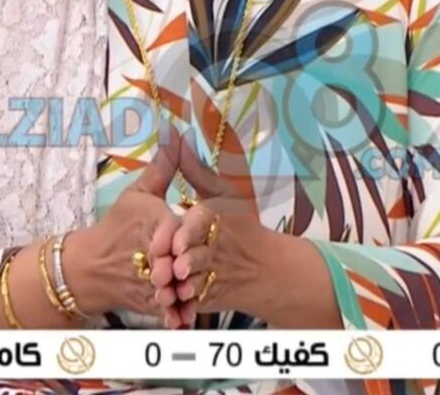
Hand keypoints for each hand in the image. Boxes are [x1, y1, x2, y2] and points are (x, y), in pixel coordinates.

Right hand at [66, 136, 180, 319]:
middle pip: (174, 257)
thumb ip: (162, 168)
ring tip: (190, 291)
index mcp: (149, 222)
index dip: (182, 233)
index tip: (185, 237)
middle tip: (187, 267)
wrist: (89, 267)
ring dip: (179, 290)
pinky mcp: (144, 302)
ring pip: (169, 285)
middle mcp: (147, 251)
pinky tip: (184, 314)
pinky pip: (163, 308)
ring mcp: (145, 279)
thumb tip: (176, 134)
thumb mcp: (137, 195)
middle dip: (182, 263)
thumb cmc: (116, 227)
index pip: (173, 226)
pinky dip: (173, 312)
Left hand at [155, 124, 268, 323]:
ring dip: (184, 284)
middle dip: (184, 260)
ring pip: (194, 280)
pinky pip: (194, 301)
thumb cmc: (242, 225)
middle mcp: (214, 247)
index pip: (200, 223)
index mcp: (215, 218)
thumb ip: (196, 170)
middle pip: (195, 254)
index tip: (175, 242)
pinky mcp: (209, 297)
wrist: (267, 269)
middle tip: (172, 266)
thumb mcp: (224, 193)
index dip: (187, 233)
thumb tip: (175, 136)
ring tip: (174, 284)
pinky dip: (185, 302)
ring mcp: (213, 274)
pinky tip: (175, 301)